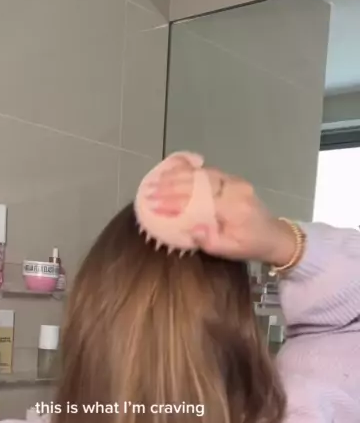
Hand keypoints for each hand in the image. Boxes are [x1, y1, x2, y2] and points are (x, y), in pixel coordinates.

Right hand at [151, 159, 297, 266]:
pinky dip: (188, 171)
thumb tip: (189, 227)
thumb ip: (209, 240)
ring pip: (201, 173)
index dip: (173, 200)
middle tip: (148, 192)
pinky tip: (172, 172)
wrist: (273, 235)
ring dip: (176, 176)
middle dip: (169, 186)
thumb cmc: (250, 246)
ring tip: (155, 181)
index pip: (197, 198)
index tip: (153, 204)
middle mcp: (234, 188)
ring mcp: (234, 180)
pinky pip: (208, 171)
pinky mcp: (232, 179)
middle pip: (197, 182)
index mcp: (233, 207)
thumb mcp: (228, 251)